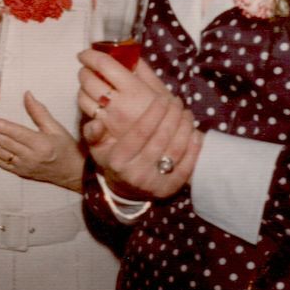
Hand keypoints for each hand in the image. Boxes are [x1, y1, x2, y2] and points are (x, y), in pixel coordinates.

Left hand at [0, 90, 84, 190]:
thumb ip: (39, 112)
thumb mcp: (56, 128)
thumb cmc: (66, 148)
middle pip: (4, 142)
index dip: (3, 126)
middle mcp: (30, 157)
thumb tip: (27, 94)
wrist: (72, 173)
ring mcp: (23, 166)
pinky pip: (1, 163)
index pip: (18, 134)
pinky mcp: (19, 172)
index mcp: (41, 144)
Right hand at [77, 50, 201, 199]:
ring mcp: (154, 183)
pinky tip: (196, 133)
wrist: (125, 191)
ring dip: (184, 128)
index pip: (140, 132)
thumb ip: (93, 133)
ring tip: (186, 113)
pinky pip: (186, 167)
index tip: (162, 98)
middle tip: (177, 101)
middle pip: (160, 139)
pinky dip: (194, 149)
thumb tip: (96, 123)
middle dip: (172, 116)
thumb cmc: (113, 159)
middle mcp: (135, 173)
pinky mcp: (169, 189)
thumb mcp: (98, 148)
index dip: (154, 113)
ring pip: (175, 151)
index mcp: (118, 160)